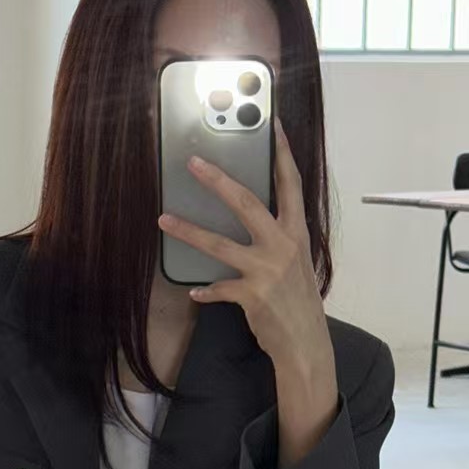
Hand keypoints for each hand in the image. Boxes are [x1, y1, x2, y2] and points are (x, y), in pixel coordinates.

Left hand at [156, 115, 335, 380]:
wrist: (305, 343)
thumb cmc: (299, 301)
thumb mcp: (296, 262)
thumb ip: (278, 237)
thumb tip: (254, 218)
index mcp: (297, 233)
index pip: (291, 184)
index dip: (282, 154)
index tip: (275, 125)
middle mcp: (283, 246)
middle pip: (246, 203)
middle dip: (218, 180)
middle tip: (193, 163)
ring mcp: (267, 270)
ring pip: (220, 243)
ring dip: (189, 230)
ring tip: (163, 220)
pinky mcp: (252, 295)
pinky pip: (219, 288)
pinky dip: (206, 291)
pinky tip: (194, 292)